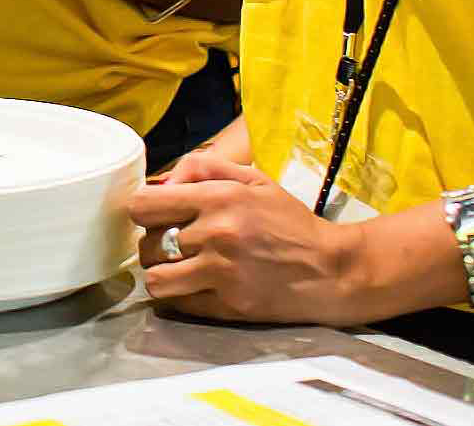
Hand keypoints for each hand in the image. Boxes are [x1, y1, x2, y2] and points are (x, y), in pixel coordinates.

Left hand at [127, 150, 369, 326]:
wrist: (330, 269)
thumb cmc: (289, 220)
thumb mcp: (253, 178)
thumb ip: (204, 167)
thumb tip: (165, 180)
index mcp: (217, 198)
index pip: (144, 205)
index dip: (143, 210)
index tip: (154, 214)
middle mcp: (214, 235)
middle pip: (147, 244)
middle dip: (154, 243)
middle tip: (172, 243)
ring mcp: (220, 274)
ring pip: (156, 279)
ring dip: (161, 273)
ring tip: (179, 267)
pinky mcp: (228, 307)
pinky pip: (178, 305)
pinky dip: (179, 296)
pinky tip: (194, 286)